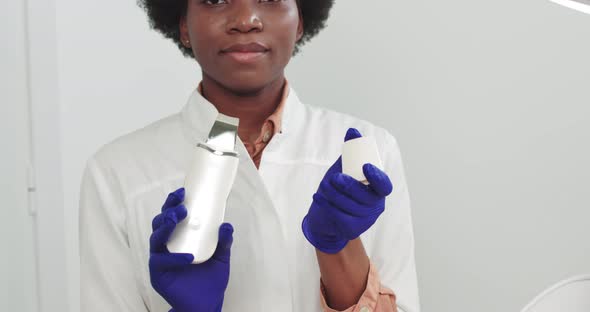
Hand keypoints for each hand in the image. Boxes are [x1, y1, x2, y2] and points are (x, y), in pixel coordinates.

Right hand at [149, 188, 233, 311]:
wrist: (206, 304)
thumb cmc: (210, 280)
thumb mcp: (221, 258)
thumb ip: (224, 242)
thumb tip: (227, 225)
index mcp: (179, 239)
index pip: (171, 217)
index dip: (173, 203)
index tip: (183, 192)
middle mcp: (166, 247)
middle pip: (160, 223)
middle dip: (168, 211)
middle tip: (182, 207)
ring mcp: (160, 260)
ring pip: (156, 238)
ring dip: (165, 227)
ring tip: (178, 219)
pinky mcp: (158, 275)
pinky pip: (161, 262)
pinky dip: (174, 258)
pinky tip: (188, 257)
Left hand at [302, 128, 393, 253]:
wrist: (324, 213)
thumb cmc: (338, 188)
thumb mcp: (343, 168)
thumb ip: (350, 150)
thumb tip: (352, 132)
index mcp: (377, 190)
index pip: (384, 185)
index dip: (377, 177)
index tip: (365, 166)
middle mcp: (375, 206)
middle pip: (365, 197)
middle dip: (348, 186)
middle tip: (334, 178)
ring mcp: (365, 220)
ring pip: (350, 207)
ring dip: (333, 195)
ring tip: (322, 188)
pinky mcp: (351, 230)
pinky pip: (339, 217)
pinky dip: (326, 206)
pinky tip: (319, 198)